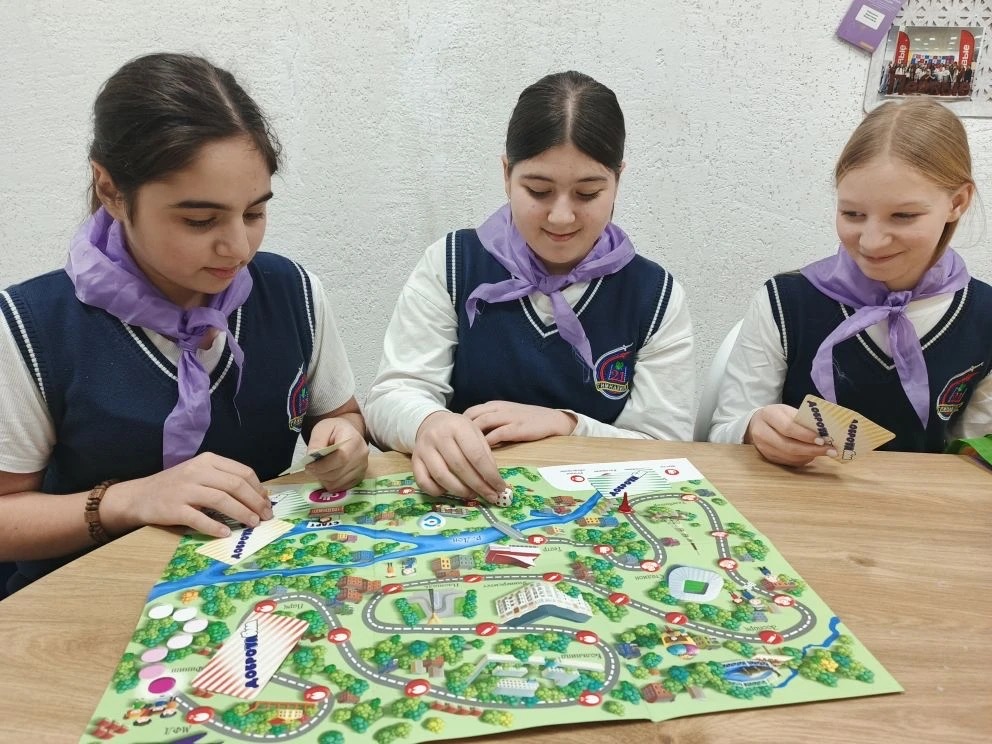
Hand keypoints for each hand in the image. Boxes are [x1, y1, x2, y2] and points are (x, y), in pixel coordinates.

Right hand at [100, 452, 271, 537]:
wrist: (140, 495)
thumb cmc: (176, 486)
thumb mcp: (200, 474)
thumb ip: (224, 480)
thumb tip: (257, 496)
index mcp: (208, 460)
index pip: (242, 472)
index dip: (258, 489)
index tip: (267, 502)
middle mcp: (197, 471)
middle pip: (235, 485)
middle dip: (255, 502)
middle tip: (265, 516)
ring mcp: (185, 489)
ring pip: (221, 500)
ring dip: (241, 513)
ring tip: (253, 523)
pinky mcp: (174, 508)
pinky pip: (199, 518)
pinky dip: (215, 526)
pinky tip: (226, 533)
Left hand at [305, 417, 368, 490]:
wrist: (348, 432)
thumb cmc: (334, 430)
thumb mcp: (322, 429)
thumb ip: (316, 443)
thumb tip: (311, 460)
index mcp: (354, 440)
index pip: (341, 458)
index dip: (323, 465)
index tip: (309, 465)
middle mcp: (362, 455)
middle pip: (338, 473)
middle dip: (320, 473)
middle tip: (311, 468)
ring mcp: (362, 467)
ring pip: (338, 482)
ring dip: (324, 479)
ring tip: (320, 469)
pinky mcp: (360, 477)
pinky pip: (342, 487)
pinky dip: (331, 483)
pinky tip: (328, 474)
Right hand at [412, 411, 506, 501]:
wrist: (431, 423)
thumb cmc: (458, 430)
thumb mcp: (475, 433)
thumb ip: (485, 454)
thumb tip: (494, 480)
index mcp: (458, 427)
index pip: (476, 455)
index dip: (490, 475)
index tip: (499, 488)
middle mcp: (438, 436)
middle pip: (460, 467)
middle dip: (478, 486)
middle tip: (490, 496)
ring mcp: (424, 449)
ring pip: (442, 476)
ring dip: (460, 490)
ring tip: (472, 494)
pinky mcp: (414, 460)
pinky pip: (424, 482)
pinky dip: (437, 491)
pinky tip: (449, 491)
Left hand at [464, 401, 576, 445]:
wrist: (553, 419)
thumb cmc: (528, 420)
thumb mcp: (506, 415)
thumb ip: (490, 422)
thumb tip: (471, 436)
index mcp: (494, 405)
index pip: (470, 412)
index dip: (459, 426)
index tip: (453, 440)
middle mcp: (498, 408)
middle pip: (471, 417)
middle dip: (460, 432)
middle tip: (455, 448)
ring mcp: (508, 417)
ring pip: (482, 424)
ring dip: (471, 439)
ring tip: (464, 453)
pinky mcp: (517, 428)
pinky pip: (497, 434)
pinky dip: (487, 444)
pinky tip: (481, 456)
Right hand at [745, 404, 836, 466]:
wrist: (757, 423)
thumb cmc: (778, 415)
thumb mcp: (787, 411)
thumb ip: (802, 419)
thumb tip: (825, 431)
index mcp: (768, 415)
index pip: (788, 428)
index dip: (806, 435)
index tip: (823, 440)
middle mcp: (762, 433)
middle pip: (789, 446)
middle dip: (812, 450)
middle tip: (830, 451)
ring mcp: (763, 447)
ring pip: (789, 456)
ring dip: (809, 456)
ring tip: (825, 453)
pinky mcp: (767, 457)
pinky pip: (788, 462)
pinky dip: (803, 460)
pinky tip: (812, 455)